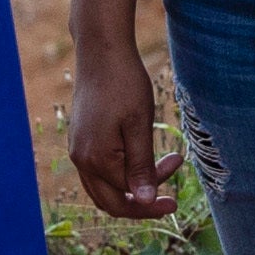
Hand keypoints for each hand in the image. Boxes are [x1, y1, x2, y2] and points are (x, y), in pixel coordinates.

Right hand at [63, 30, 176, 219]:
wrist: (101, 52)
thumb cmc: (124, 84)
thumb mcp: (139, 125)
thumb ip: (141, 166)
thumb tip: (146, 201)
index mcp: (96, 159)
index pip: (128, 195)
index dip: (154, 197)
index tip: (177, 193)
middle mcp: (81, 160)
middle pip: (111, 202)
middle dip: (142, 203)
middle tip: (171, 198)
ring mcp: (78, 150)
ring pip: (103, 189)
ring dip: (132, 188)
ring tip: (161, 169)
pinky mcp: (80, 140)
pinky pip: (98, 172)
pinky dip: (120, 175)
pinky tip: (141, 157)